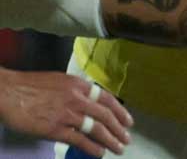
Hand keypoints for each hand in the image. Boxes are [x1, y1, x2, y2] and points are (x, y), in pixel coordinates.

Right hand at [0, 69, 132, 156]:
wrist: (9, 92)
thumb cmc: (30, 86)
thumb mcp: (60, 81)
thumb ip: (76, 91)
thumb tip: (88, 101)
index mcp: (79, 85)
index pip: (107, 99)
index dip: (121, 111)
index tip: (128, 121)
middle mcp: (77, 99)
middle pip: (106, 116)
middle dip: (119, 129)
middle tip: (126, 139)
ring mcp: (67, 114)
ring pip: (96, 129)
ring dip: (110, 140)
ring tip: (118, 148)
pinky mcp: (55, 129)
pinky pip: (79, 140)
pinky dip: (91, 148)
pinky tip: (99, 153)